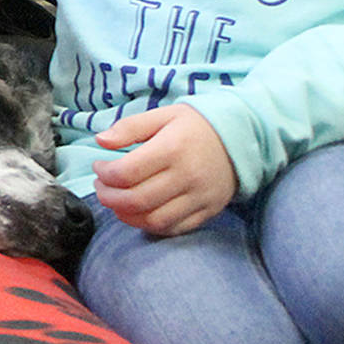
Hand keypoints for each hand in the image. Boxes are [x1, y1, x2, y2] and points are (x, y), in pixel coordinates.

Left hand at [91, 104, 236, 235]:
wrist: (243, 137)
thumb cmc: (196, 125)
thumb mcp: (163, 115)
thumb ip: (129, 127)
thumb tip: (100, 140)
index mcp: (172, 148)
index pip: (126, 172)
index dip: (104, 174)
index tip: (100, 167)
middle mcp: (187, 176)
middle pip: (136, 200)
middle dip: (108, 197)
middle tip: (102, 187)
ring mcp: (199, 197)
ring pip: (153, 220)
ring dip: (126, 215)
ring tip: (117, 200)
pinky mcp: (208, 211)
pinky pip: (174, 228)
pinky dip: (150, 225)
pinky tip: (139, 212)